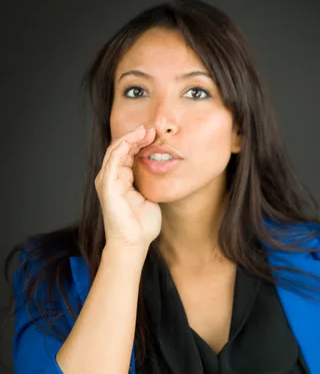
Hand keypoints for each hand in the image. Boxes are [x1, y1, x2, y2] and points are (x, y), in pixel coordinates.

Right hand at [95, 126, 162, 253]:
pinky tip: (134, 141)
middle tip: (151, 129)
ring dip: (130, 138)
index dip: (138, 142)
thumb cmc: (141, 226)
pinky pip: (113, 161)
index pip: (126, 154)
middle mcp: (110, 178)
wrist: (134, 243)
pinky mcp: (107, 186)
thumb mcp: (149, 197)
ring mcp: (107, 182)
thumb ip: (149, 183)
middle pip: (119, 148)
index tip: (154, 135)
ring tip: (145, 132)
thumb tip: (158, 170)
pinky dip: (123, 147)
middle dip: (135, 136)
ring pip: (115, 150)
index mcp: (120, 180)